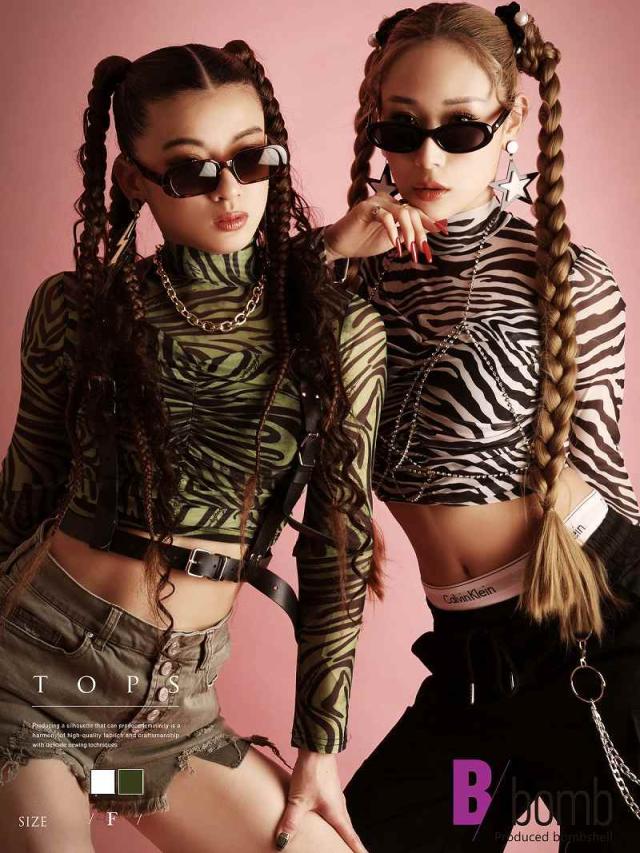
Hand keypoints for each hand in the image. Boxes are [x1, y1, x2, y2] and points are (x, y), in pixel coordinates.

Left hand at [274, 748, 367, 851]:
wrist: (316, 747)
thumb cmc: (311, 773)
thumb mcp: (298, 800)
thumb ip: (290, 822)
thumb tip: (282, 842)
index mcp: (336, 813)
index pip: (350, 836)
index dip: (357, 849)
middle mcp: (340, 806)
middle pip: (347, 829)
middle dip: (349, 843)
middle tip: (354, 852)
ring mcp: (336, 796)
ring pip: (341, 819)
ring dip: (342, 831)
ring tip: (340, 841)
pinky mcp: (329, 789)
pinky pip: (335, 809)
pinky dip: (334, 819)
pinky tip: (326, 818)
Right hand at [323, 192, 446, 264]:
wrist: (341, 245)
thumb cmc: (365, 242)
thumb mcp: (393, 240)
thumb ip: (408, 234)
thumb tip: (430, 232)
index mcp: (395, 207)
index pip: (417, 212)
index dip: (430, 222)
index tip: (444, 232)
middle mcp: (388, 201)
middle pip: (412, 213)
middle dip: (420, 233)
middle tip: (423, 250)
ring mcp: (377, 202)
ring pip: (402, 213)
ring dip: (408, 233)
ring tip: (410, 249)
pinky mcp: (366, 208)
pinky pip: (385, 217)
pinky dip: (392, 231)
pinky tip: (395, 244)